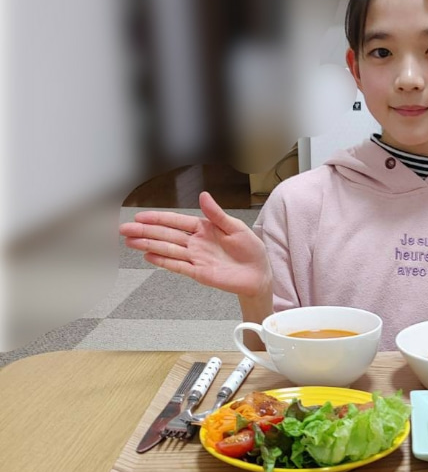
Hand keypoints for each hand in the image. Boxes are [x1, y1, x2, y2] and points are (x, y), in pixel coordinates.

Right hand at [119, 191, 271, 297]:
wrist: (259, 275)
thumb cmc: (251, 251)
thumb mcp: (236, 227)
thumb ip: (217, 214)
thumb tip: (203, 196)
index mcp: (204, 228)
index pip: (176, 221)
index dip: (158, 218)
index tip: (140, 216)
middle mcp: (196, 243)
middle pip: (166, 235)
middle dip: (144, 231)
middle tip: (124, 229)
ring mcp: (195, 258)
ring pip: (167, 249)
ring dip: (148, 244)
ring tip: (130, 241)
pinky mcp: (198, 273)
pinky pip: (177, 265)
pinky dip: (163, 261)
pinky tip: (148, 256)